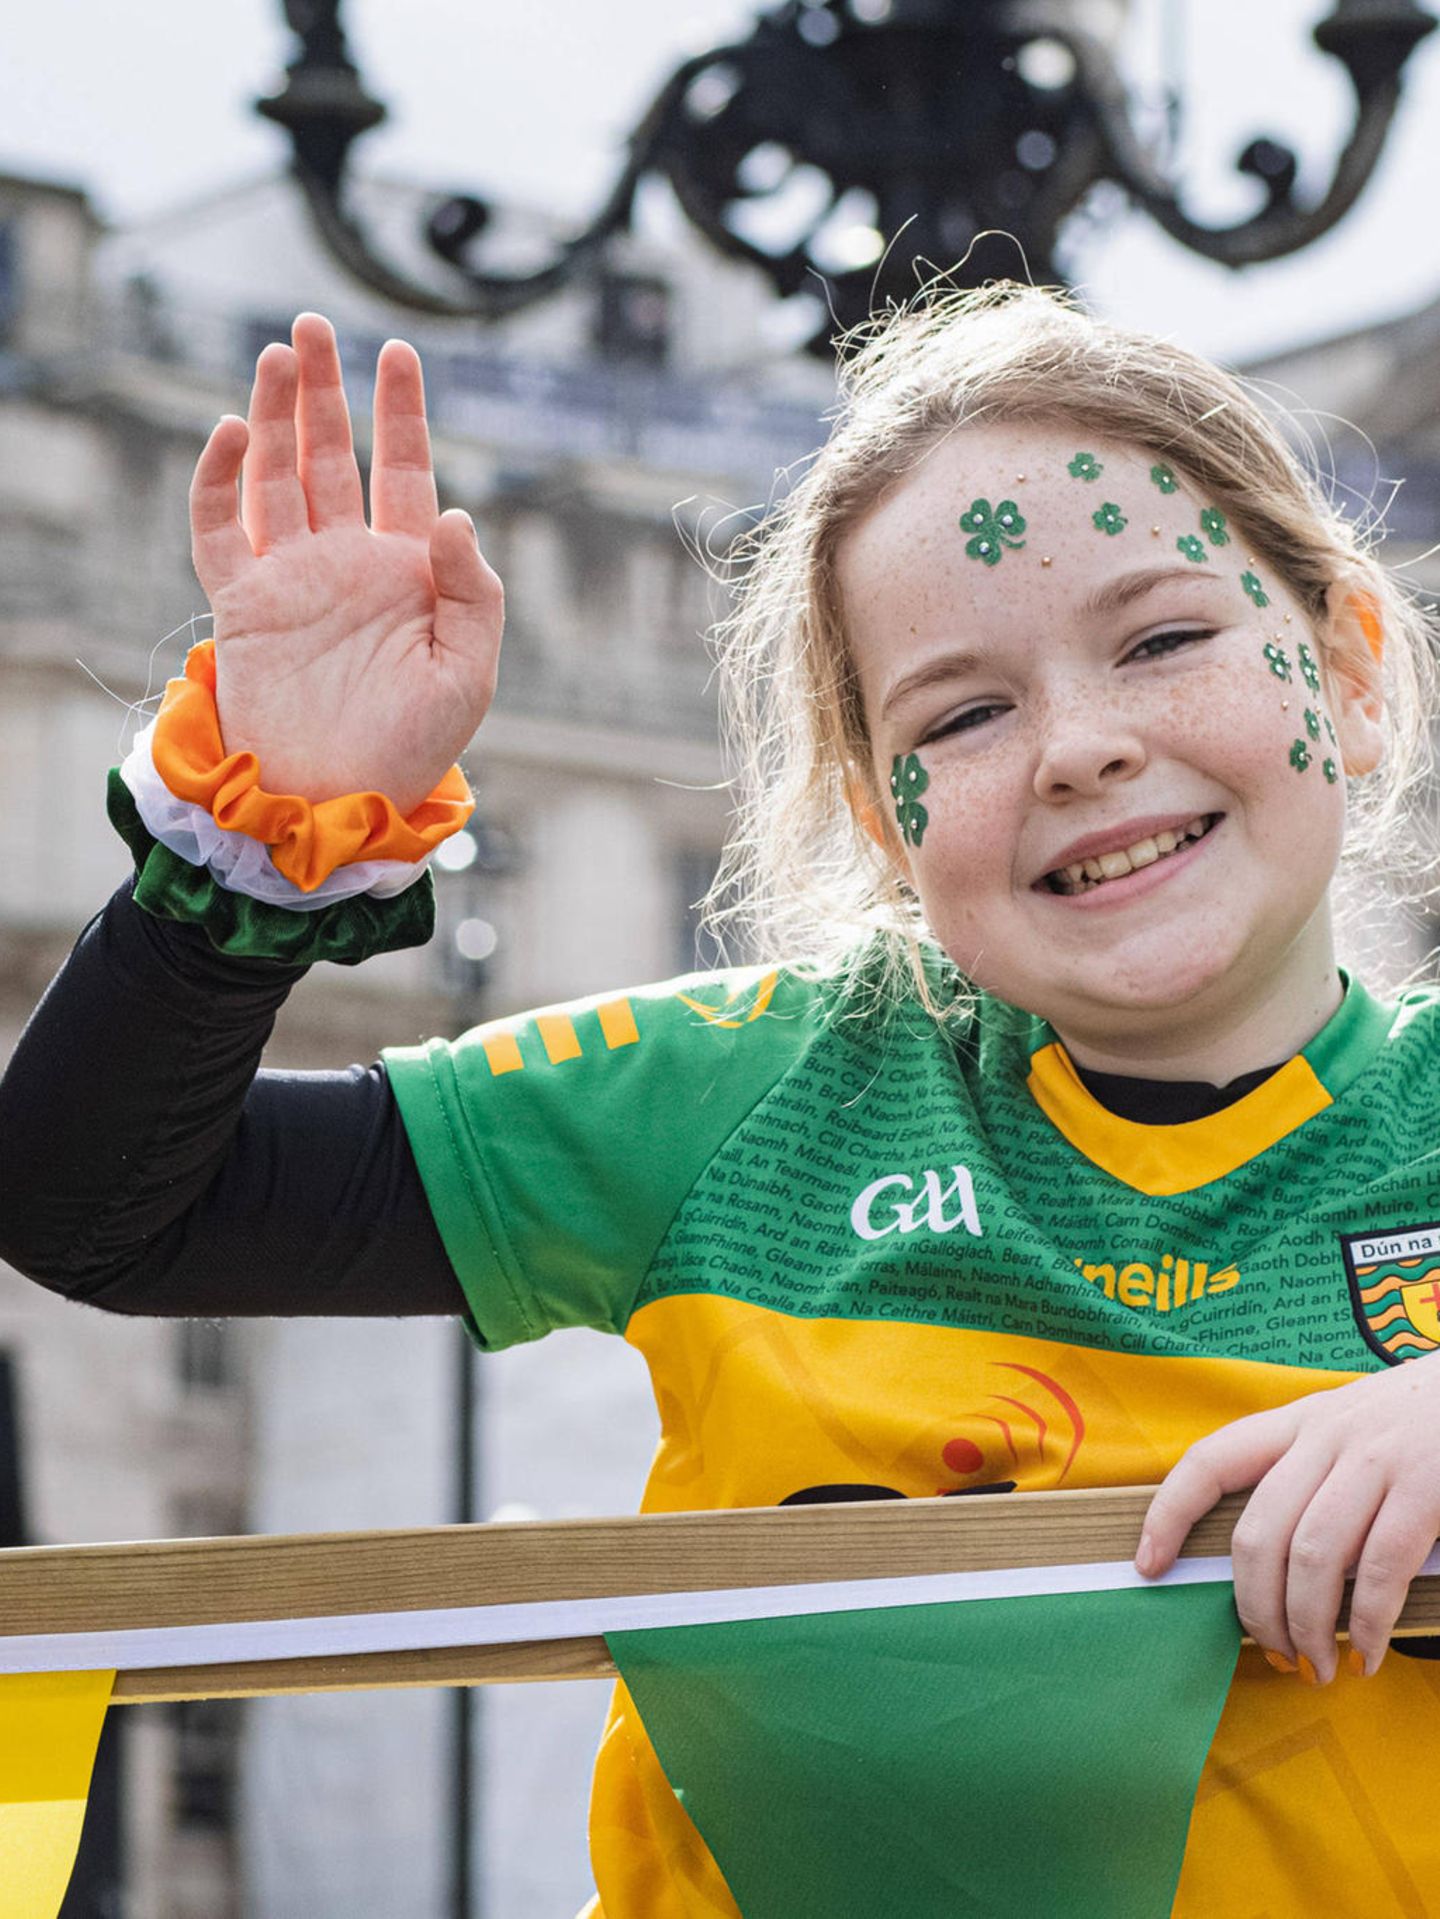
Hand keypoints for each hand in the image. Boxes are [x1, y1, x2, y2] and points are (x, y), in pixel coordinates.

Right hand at [188, 313, 503, 814]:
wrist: (338, 803)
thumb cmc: (414, 749)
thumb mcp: (468, 673)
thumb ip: (474, 592)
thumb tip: (457, 514)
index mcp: (409, 575)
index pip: (406, 474)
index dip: (402, 413)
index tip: (399, 352)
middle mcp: (348, 565)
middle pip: (332, 458)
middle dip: (325, 391)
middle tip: (313, 325)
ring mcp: (293, 581)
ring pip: (278, 478)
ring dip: (276, 416)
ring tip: (279, 354)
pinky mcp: (242, 606)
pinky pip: (221, 530)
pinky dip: (221, 481)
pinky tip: (235, 433)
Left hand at [1134, 1354, 1439, 1681]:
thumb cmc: (1422, 1422)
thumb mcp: (1354, 1428)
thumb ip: (1311, 1476)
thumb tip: (1269, 1564)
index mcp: (1299, 1420)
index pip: (1211, 1460)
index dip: (1168, 1513)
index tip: (1148, 1565)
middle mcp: (1327, 1434)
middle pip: (1259, 1531)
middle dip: (1255, 1607)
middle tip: (1274, 1653)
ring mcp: (1376, 1458)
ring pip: (1312, 1556)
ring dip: (1307, 1625)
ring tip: (1319, 1667)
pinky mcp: (1426, 1485)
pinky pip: (1379, 1568)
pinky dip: (1368, 1623)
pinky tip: (1368, 1653)